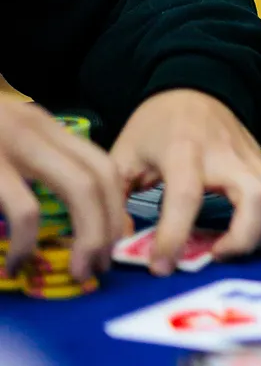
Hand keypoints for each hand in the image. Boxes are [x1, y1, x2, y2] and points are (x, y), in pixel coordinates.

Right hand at [0, 98, 126, 279]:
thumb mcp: (1, 138)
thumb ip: (29, 161)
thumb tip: (68, 209)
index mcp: (43, 126)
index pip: (101, 162)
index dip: (115, 203)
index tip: (113, 237)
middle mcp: (37, 130)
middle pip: (99, 176)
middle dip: (108, 224)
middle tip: (100, 264)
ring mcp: (13, 147)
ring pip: (78, 189)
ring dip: (88, 234)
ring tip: (78, 269)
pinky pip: (25, 211)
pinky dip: (28, 243)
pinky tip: (18, 262)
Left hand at [110, 89, 260, 275]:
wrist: (195, 88)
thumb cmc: (156, 125)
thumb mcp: (122, 156)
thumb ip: (115, 200)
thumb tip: (118, 244)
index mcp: (183, 150)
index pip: (186, 196)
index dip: (174, 235)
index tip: (161, 266)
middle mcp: (226, 155)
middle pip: (256, 199)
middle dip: (242, 240)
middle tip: (214, 257)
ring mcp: (253, 159)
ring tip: (236, 249)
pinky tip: (254, 235)